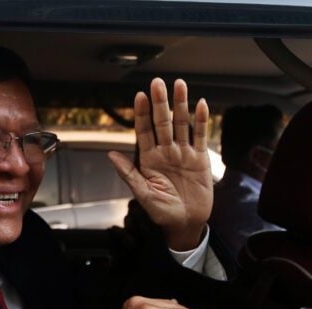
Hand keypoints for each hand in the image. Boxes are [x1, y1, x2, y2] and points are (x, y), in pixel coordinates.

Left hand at [109, 78, 212, 250]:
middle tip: (158, 83)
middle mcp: (165, 152)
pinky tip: (200, 104)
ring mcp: (183, 153)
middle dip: (160, 103)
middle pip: (162, 122)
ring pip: (181, 124)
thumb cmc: (162, 212)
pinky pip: (200, 136)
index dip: (142, 114)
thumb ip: (128, 173)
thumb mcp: (143, 194)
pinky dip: (201, 121)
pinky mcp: (200, 158)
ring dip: (181, 105)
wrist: (185, 223)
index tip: (139, 97)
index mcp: (149, 159)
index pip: (144, 131)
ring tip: (179, 85)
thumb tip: (110, 155)